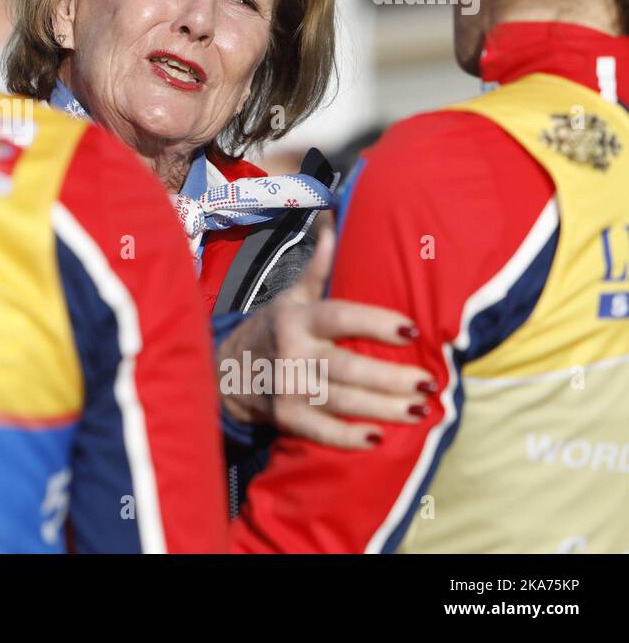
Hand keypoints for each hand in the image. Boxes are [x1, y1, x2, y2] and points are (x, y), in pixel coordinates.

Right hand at [216, 212, 434, 448]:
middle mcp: (292, 352)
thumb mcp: (291, 297)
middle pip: (348, 366)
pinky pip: (319, 431)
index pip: (340, 316)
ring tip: (421, 409)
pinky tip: (377, 439)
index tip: (412, 330)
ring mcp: (288, 387)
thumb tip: (333, 218)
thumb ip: (319, 267)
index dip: (375, 322)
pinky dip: (346, 438)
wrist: (226, 372)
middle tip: (431, 382)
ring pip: (342, 400)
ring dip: (384, 408)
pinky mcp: (285, 418)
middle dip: (391, 377)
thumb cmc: (272, 330)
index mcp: (298, 318)